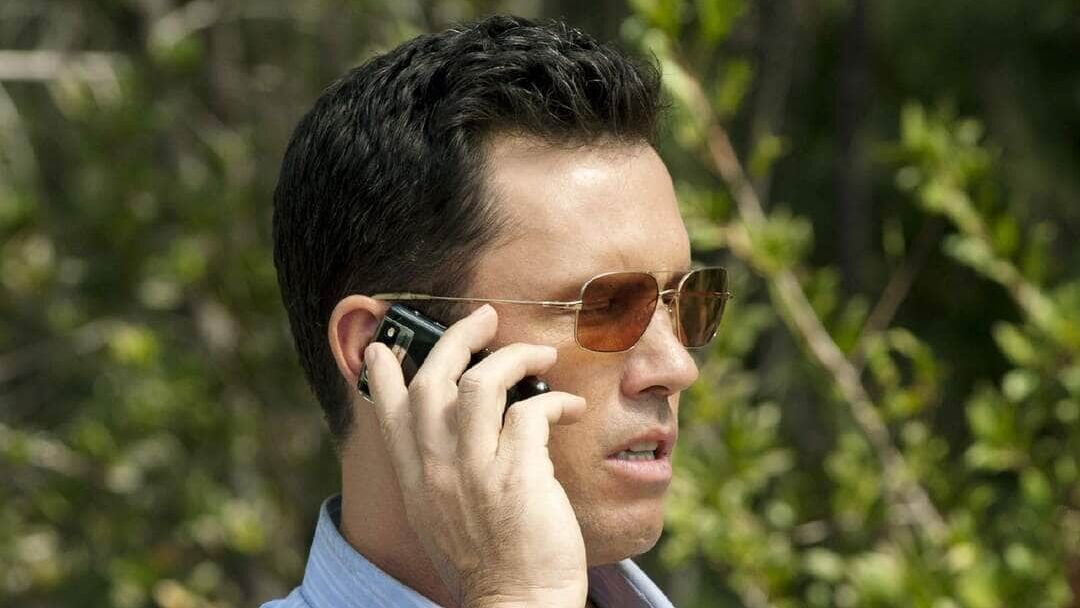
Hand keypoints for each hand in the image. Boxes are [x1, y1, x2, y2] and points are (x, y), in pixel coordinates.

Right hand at [363, 304, 588, 606]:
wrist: (518, 603)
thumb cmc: (489, 562)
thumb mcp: (440, 517)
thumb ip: (437, 470)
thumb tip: (450, 428)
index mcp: (415, 480)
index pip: (387, 410)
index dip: (385, 369)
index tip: (389, 343)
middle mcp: (436, 469)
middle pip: (432, 379)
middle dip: (458, 337)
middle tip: (485, 317)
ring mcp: (474, 470)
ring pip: (479, 383)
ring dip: (513, 357)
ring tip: (540, 354)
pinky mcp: (518, 473)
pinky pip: (531, 411)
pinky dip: (555, 400)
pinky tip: (569, 408)